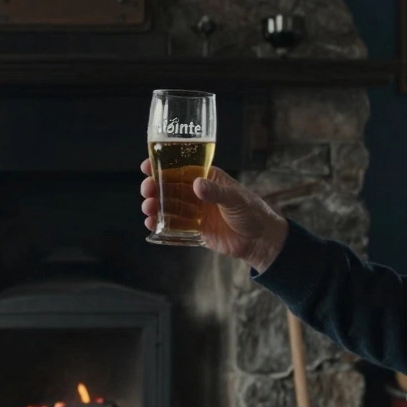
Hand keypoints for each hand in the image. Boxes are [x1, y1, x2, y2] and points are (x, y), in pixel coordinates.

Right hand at [140, 159, 288, 271]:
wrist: (260, 240)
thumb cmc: (252, 213)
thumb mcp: (235, 199)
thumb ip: (216, 192)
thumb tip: (197, 184)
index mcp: (208, 178)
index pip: (182, 168)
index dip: (163, 166)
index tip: (147, 166)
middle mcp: (199, 193)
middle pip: (170, 187)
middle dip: (155, 187)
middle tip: (146, 190)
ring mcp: (195, 211)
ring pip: (169, 205)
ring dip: (155, 205)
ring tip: (147, 208)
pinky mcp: (194, 229)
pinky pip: (174, 224)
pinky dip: (161, 223)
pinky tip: (152, 224)